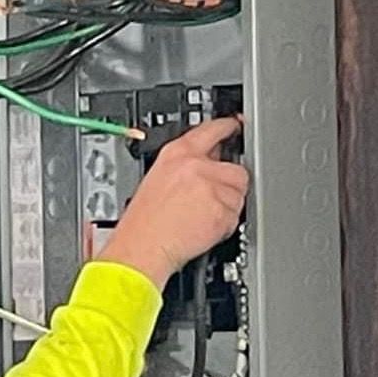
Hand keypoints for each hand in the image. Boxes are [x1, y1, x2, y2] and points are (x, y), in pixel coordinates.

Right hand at [103, 117, 248, 289]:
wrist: (140, 250)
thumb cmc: (142, 225)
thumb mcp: (156, 181)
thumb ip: (184, 167)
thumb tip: (208, 163)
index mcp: (176, 154)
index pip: (212, 129)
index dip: (229, 128)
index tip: (236, 126)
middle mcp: (195, 166)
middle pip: (236, 169)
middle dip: (230, 186)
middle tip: (214, 200)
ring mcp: (209, 187)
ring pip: (238, 195)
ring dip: (226, 208)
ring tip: (200, 219)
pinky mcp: (219, 210)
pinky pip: (235, 217)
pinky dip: (224, 227)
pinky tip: (202, 230)